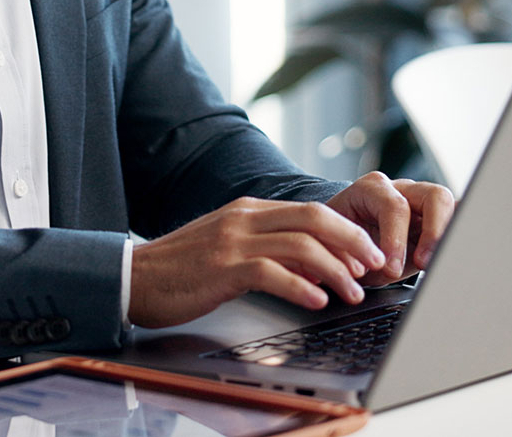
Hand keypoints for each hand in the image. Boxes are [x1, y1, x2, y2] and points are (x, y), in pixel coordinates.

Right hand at [128, 196, 386, 328]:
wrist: (136, 276)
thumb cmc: (184, 267)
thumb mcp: (229, 246)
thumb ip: (268, 248)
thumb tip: (314, 265)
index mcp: (248, 210)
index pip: (310, 210)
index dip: (346, 231)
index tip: (368, 254)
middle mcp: (244, 217)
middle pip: (313, 217)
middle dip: (352, 241)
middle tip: (374, 266)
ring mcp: (232, 240)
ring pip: (300, 244)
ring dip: (335, 270)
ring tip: (352, 292)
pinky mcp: (222, 266)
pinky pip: (271, 272)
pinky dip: (300, 286)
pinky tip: (316, 301)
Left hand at [326, 172, 454, 284]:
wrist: (340, 236)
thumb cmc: (339, 239)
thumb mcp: (338, 245)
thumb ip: (352, 255)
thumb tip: (373, 268)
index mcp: (371, 189)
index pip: (394, 206)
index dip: (396, 239)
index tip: (391, 268)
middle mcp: (401, 190)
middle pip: (435, 196)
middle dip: (434, 232)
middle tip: (423, 264)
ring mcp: (422, 202)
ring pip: (453, 207)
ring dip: (448, 237)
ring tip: (437, 265)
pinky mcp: (436, 220)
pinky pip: (457, 221)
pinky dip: (457, 239)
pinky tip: (452, 260)